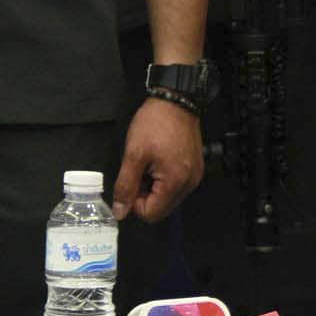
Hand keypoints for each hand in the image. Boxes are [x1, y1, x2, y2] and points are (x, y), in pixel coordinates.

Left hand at [112, 97, 203, 221]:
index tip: (131, 181)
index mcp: (176, 182)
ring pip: (169, 198)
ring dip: (155, 187)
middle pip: (162, 208)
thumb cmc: (154, 125)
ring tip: (150, 164)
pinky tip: (160, 162)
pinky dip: (165, 180)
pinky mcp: (196, 168)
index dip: (135, 202)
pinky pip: (177, 186)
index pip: (152, 214)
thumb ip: (126, 186)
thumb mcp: (133, 155)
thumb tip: (120, 213)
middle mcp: (190, 183)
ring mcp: (195, 176)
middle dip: (145, 195)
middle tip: (139, 171)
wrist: (176, 102)